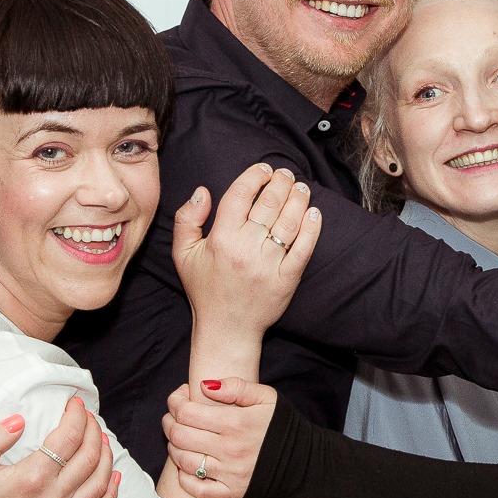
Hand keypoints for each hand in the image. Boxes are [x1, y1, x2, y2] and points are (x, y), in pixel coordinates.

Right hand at [0, 397, 120, 497]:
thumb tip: (20, 420)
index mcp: (31, 478)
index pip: (68, 438)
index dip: (76, 416)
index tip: (76, 403)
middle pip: (89, 457)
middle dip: (94, 431)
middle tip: (90, 418)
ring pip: (99, 483)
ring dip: (106, 457)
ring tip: (102, 440)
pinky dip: (111, 494)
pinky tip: (115, 478)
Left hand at [162, 377, 276, 497]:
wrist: (305, 462)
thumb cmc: (282, 426)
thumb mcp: (267, 397)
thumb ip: (236, 386)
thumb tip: (204, 386)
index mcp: (236, 423)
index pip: (186, 412)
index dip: (175, 402)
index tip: (179, 399)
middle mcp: (230, 449)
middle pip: (179, 436)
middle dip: (169, 422)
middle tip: (174, 417)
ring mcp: (229, 473)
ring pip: (183, 461)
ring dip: (173, 447)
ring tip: (180, 438)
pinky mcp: (231, 492)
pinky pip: (196, 488)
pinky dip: (184, 477)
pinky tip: (188, 464)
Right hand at [173, 164, 322, 336]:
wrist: (227, 328)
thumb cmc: (205, 288)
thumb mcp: (183, 254)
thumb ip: (187, 219)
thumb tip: (202, 191)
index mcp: (221, 239)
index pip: (241, 195)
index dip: (254, 176)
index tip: (263, 169)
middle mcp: (246, 249)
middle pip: (269, 203)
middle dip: (280, 182)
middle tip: (286, 174)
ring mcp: (269, 264)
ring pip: (289, 222)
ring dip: (298, 199)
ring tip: (300, 188)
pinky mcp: (287, 279)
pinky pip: (304, 249)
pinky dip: (312, 228)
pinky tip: (314, 213)